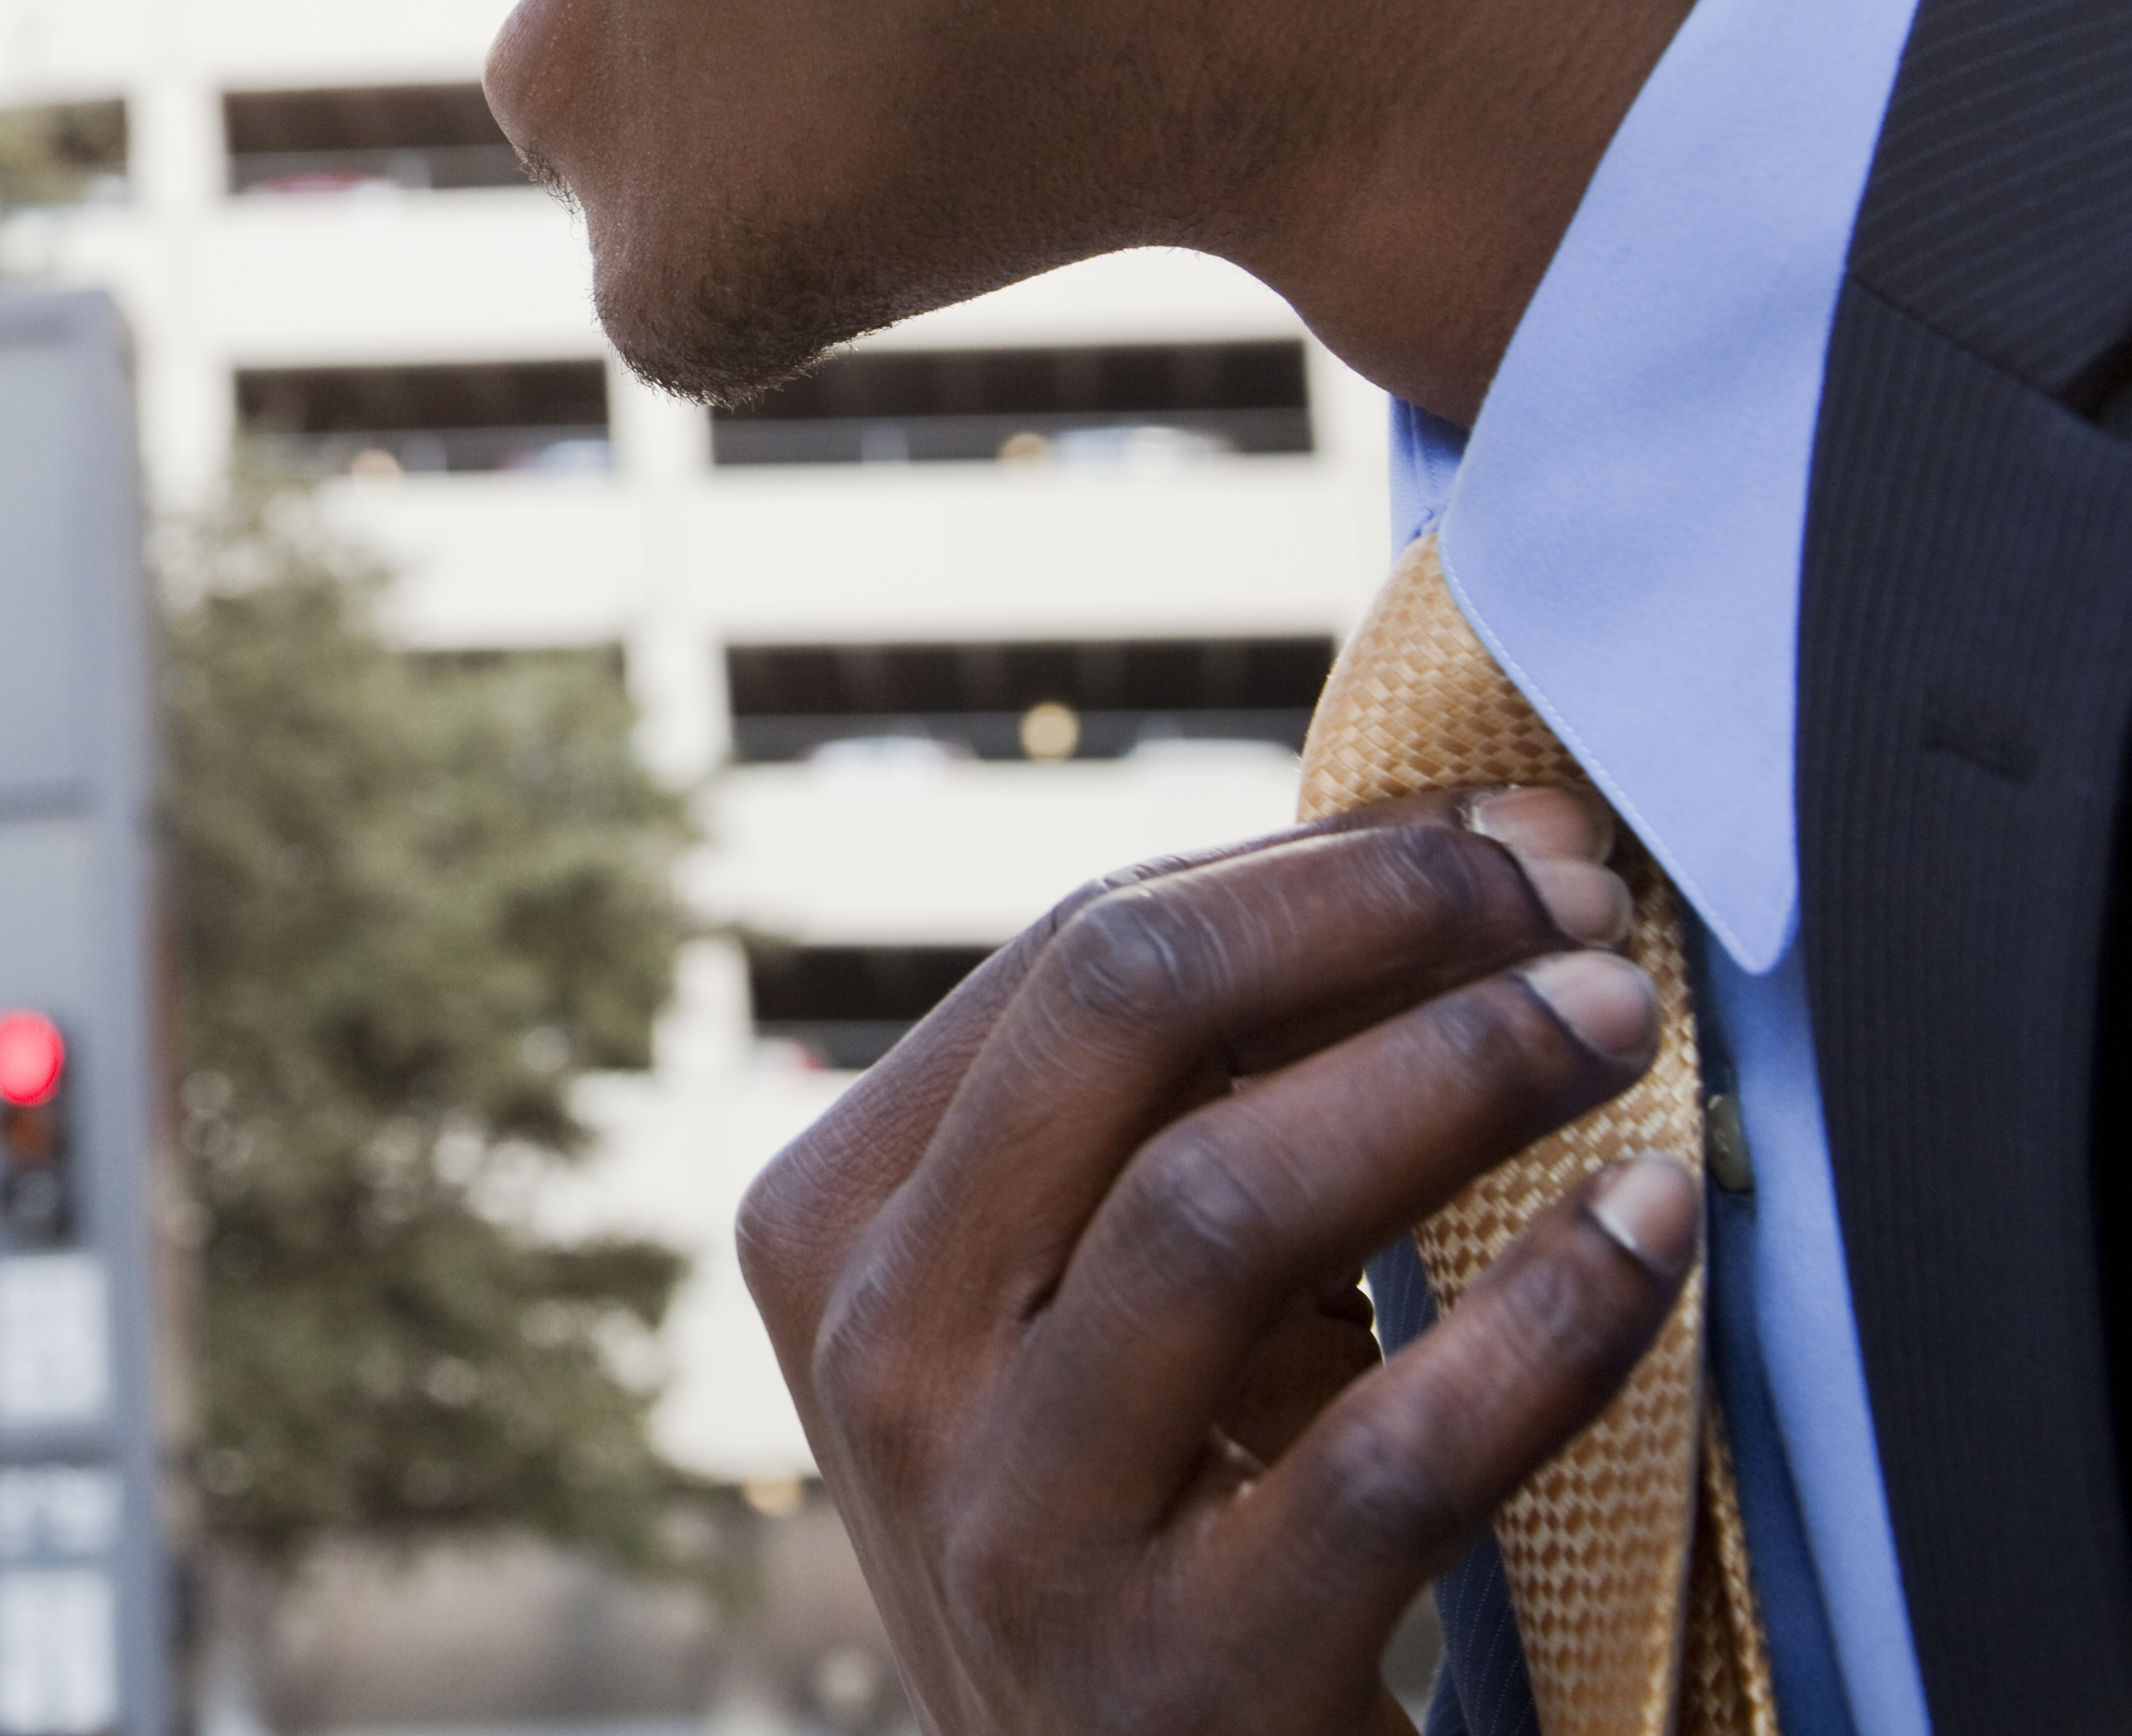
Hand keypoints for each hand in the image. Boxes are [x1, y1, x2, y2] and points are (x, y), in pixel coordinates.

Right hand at [734, 787, 1703, 1735]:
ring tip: (1617, 1019)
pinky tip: (1651, 1223)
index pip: (1070, 955)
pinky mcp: (1176, 1679)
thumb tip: (1455, 857)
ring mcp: (1008, 1524)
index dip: (1309, 865)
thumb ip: (1176, 1112)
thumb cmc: (1150, 1524)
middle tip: (1573, 900)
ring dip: (1453, 1070)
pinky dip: (1544, 1317)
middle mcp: (880, 1356)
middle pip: (1117, 1018)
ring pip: (1218, 1201)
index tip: (1506, 834)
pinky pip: (1383, 1453)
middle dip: (1373, 917)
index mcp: (835, 1226)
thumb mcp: (1088, 1312)